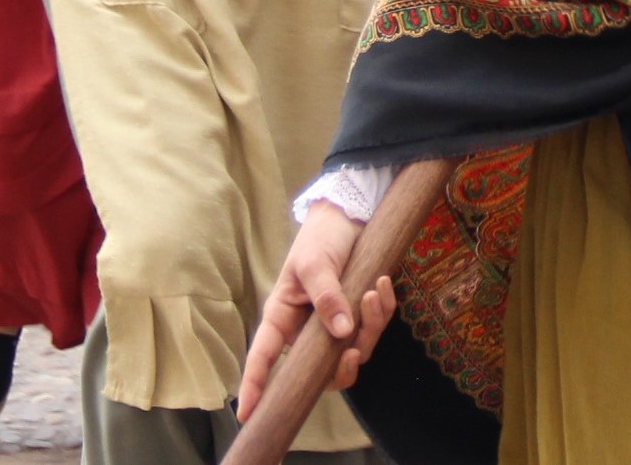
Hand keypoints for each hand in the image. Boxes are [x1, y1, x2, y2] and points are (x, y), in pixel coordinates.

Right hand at [236, 202, 396, 420]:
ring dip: (370, 326)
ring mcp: (334, 325)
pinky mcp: (359, 316)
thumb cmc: (320, 238)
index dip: (255, 386)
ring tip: (374, 290)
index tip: (247, 415)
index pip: (264, 357)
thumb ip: (326, 297)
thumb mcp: (315, 263)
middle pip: (320, 370)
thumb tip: (341, 333)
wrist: (350, 215)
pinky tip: (382, 284)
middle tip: (354, 351)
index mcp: (283, 316)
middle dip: (342, 364)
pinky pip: (373, 329)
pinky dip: (382, 311)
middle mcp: (307, 328)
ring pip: (354, 351)